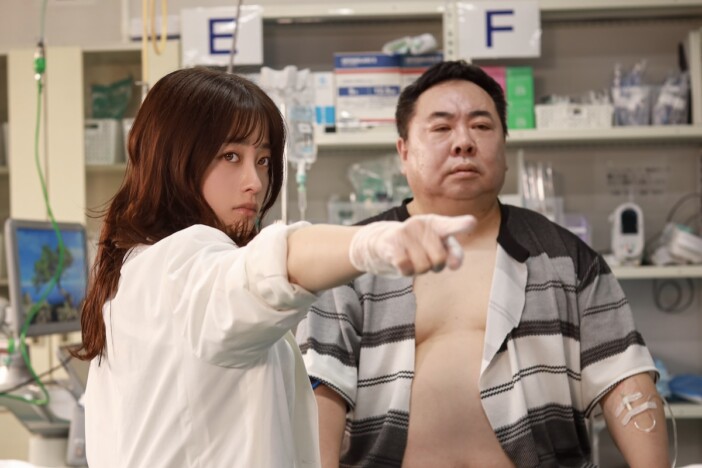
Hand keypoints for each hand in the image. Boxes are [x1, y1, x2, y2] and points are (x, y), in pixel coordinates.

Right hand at [349, 214, 475, 275]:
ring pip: (423, 267)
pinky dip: (405, 271)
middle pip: (439, 260)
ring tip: (411, 258)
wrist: (380, 242)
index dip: (461, 225)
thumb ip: (452, 253)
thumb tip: (454, 265)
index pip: (451, 225)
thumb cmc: (415, 246)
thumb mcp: (436, 247)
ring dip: (417, 270)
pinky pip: (406, 268)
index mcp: (437, 224)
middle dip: (434, 266)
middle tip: (425, 258)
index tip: (471, 223)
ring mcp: (405, 232)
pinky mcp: (391, 243)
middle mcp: (421, 224)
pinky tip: (400, 261)